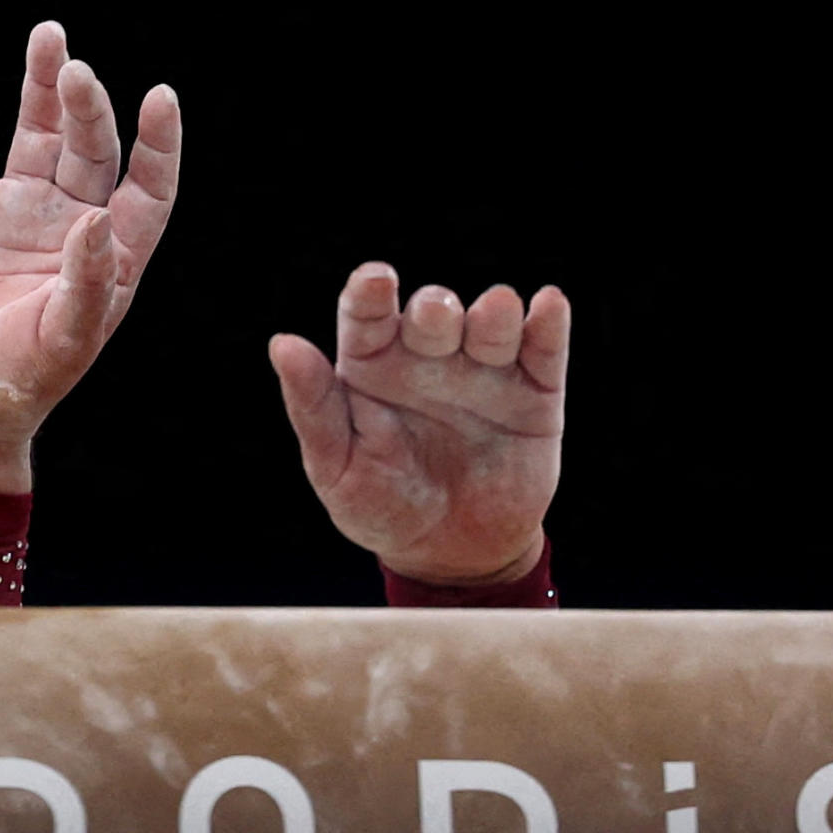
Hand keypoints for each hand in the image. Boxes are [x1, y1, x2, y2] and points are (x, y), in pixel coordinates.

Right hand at [0, 23, 181, 491]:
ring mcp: (15, 211)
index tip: (160, 99)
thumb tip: (97, 218)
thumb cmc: (17, 384)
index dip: (159, 144)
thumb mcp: (63, 341)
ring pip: (36, 133)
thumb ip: (86, 281)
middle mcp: (69, 223)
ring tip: (48, 35)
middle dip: (87, 107)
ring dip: (42, 85)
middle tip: (77, 71)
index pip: (149, 186)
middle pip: (90, 147)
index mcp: (112, 256)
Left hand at [268, 266, 568, 583]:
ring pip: (490, 322)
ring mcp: (483, 371)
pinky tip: (549, 304)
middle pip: (432, 313)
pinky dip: (549, 324)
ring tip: (494, 311)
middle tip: (436, 314)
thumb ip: (313, 407)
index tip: (375, 279)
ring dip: (493, 313)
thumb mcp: (337, 467)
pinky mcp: (534, 394)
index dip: (371, 292)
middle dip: (435, 308)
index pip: (368, 314)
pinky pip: (544, 350)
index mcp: (372, 365)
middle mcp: (428, 357)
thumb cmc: (380, 506)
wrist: (451, 554)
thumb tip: (282, 343)